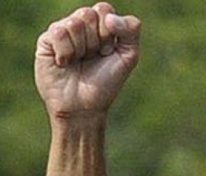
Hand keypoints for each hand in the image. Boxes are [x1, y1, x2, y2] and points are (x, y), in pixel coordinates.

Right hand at [35, 3, 141, 117]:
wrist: (84, 107)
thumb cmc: (106, 84)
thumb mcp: (128, 58)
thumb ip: (130, 31)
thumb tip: (110, 17)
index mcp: (100, 26)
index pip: (104, 10)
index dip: (108, 32)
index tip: (107, 52)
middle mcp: (81, 25)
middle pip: (88, 14)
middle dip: (95, 41)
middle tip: (93, 57)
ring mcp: (63, 31)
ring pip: (74, 24)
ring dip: (81, 48)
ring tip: (78, 62)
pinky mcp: (47, 40)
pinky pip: (58, 32)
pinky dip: (66, 52)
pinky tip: (64, 64)